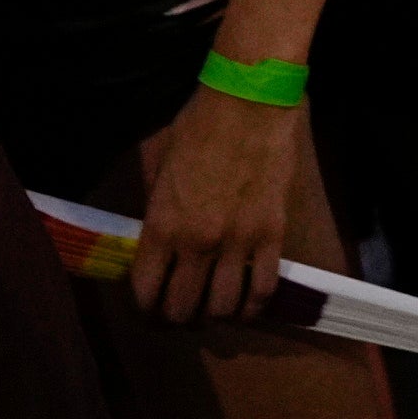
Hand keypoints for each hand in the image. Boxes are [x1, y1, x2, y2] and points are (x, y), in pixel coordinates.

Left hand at [129, 79, 308, 328]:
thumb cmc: (197, 124)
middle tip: (182, 312)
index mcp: (161, 224)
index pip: (145, 291)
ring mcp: (237, 241)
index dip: (145, 308)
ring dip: (216, 314)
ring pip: (223, 307)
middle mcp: (196, 242)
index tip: (150, 308)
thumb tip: (153, 237)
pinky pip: (263, 287)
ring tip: (216, 309)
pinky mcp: (272, 234)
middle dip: (178, 317)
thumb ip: (154, 205)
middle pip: (182, 308)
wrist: (248, 101)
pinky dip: (254, 305)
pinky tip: (248, 304)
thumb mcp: (157, 163)